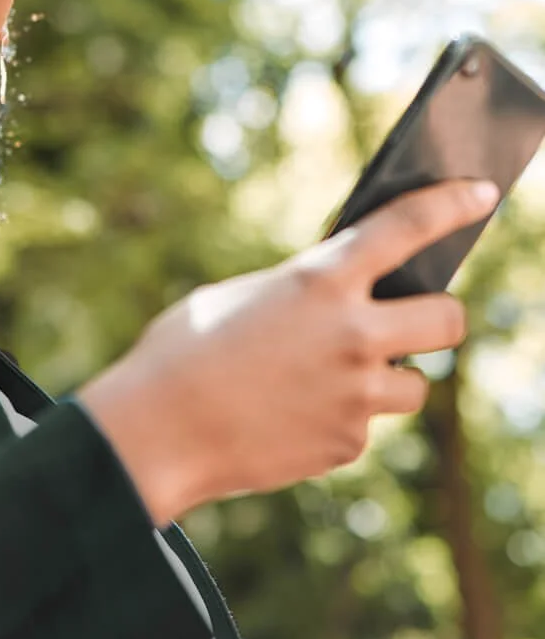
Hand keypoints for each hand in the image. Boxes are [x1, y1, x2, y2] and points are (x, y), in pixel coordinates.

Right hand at [80, 178, 499, 526]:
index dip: (452, 204)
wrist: (156, 431)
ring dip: (384, 379)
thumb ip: (299, 293)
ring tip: (326, 381)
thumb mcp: (237, 298)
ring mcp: (355, 394)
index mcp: (319, 280)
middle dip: (442, 318)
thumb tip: (339, 299)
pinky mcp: (346, 443)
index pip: (408, 226)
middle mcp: (353, 334)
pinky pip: (362, 426)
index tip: (481, 195)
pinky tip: (286, 417)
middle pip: (449, 320)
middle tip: (418, 321)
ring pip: (413, 385)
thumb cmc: (180, 352)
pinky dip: (336, 420)